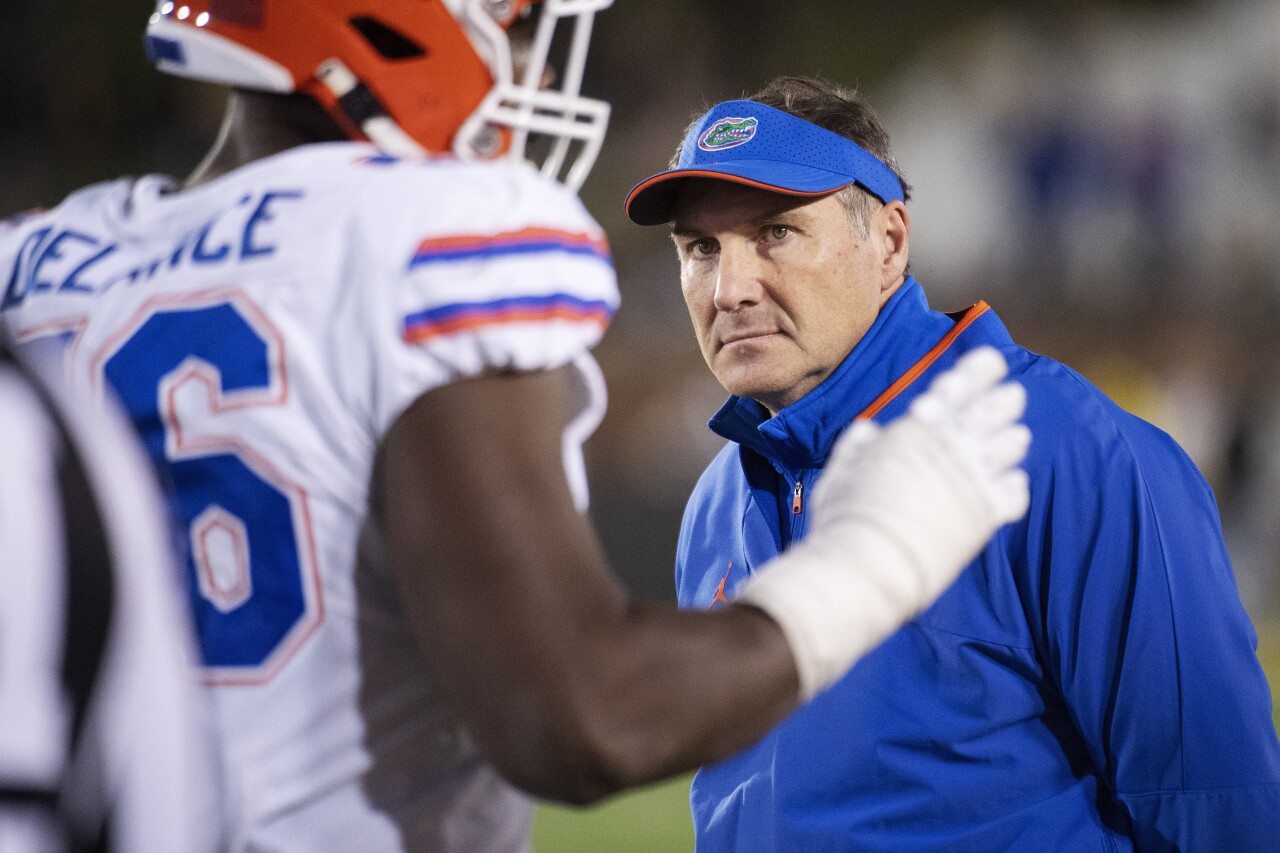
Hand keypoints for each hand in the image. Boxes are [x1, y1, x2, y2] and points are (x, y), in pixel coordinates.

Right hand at [737, 346, 1031, 699]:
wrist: (864, 566)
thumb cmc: (842, 518)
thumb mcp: (839, 469)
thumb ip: (857, 444)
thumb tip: (870, 430)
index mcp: (915, 429)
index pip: (960, 385)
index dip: (980, 369)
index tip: (993, 361)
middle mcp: (949, 448)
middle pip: (997, 409)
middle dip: (1004, 400)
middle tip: (1010, 398)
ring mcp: (970, 481)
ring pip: (1012, 445)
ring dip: (1011, 439)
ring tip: (1012, 439)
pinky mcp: (983, 517)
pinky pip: (1016, 492)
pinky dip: (1013, 485)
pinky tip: (1008, 486)